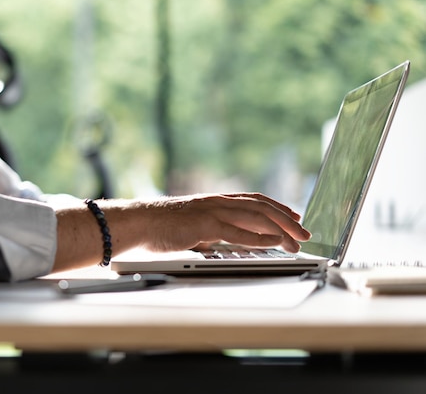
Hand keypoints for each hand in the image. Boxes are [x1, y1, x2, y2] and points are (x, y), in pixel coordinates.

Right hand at [53, 192, 310, 272]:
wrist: (137, 222)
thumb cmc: (158, 226)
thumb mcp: (189, 227)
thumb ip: (208, 232)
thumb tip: (221, 242)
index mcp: (212, 201)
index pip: (252, 199)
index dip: (275, 206)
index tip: (292, 215)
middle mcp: (216, 202)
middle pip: (260, 206)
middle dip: (286, 218)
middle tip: (304, 231)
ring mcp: (211, 211)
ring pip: (255, 216)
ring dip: (279, 228)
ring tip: (296, 240)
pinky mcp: (204, 225)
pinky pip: (238, 231)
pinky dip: (260, 237)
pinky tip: (274, 242)